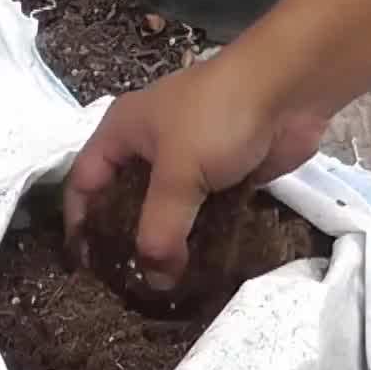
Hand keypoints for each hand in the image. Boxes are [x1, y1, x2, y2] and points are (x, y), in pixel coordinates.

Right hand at [63, 57, 329, 287]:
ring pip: (166, 211)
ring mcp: (189, 160)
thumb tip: (155, 283)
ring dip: (166, 243)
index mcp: (121, 133)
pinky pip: (202, 213)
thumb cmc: (217, 117)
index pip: (83, 184)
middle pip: (123, 202)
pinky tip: (199, 267)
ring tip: (162, 283)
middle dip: (125, 240)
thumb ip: (160, 231)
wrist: (292, 85)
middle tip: (125, 282)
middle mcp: (148, 147)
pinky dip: (200, 237)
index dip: (78, 223)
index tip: (85, 265)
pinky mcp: (224, 173)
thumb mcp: (177, 174)